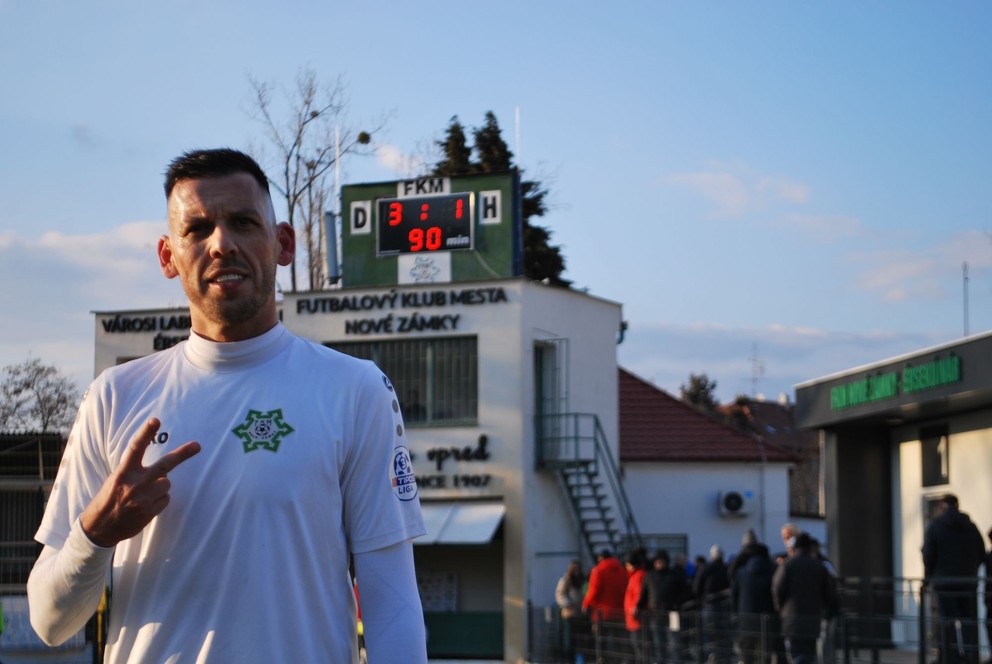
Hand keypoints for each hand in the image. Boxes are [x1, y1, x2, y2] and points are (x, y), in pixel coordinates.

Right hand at [80, 418, 199, 547]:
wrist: (99, 528)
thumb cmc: (109, 499)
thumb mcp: (116, 479)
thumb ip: (136, 471)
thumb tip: (164, 469)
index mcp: (123, 472)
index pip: (135, 448)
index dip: (145, 433)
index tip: (156, 421)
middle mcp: (134, 484)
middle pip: (164, 465)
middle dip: (182, 454)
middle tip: (197, 446)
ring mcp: (143, 499)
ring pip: (167, 483)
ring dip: (161, 486)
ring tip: (145, 493)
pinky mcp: (149, 512)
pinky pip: (165, 499)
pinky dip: (160, 500)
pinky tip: (146, 505)